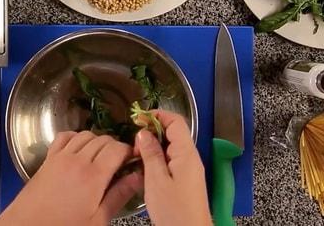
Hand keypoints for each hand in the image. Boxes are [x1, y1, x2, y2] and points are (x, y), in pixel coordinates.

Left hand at [0, 131, 141, 225]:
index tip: (133, 162)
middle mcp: (78, 160)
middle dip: (115, 147)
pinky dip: (76, 138)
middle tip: (119, 164)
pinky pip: (64, 137)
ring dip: (97, 141)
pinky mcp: (48, 159)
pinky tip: (79, 150)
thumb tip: (138, 177)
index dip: (129, 152)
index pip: (118, 148)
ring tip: (101, 158)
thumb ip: (119, 196)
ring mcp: (61, 157)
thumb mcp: (98, 220)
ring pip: (86, 135)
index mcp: (94, 175)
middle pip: (104, 139)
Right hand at [136, 110, 211, 225]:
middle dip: (152, 132)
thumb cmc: (173, 209)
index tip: (137, 119)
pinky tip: (144, 167)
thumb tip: (143, 132)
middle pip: (173, 133)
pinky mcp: (185, 179)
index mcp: (186, 153)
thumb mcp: (156, 180)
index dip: (157, 115)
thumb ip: (150, 153)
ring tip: (135, 154)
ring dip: (153, 146)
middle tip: (133, 142)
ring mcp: (189, 169)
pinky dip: (157, 159)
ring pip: (170, 147)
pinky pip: (171, 160)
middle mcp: (190, 157)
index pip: (176, 121)